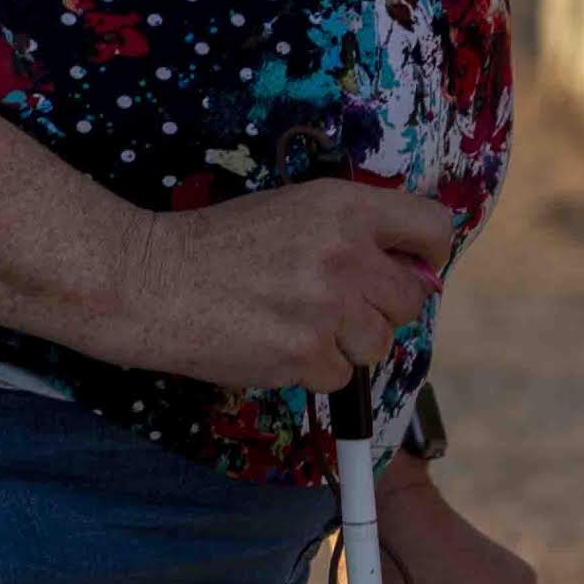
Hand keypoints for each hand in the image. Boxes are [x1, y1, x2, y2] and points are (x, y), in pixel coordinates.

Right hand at [111, 176, 457, 391]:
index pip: (432, 226)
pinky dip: (313, 371)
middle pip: (411, 299)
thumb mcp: (291, 210)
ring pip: (378, 344)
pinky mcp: (306, 355)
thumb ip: (349, 231)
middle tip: (337, 306)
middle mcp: (345, 255)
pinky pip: (340, 376)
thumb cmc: (215, 244)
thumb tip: (404, 266)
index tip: (412, 268)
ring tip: (297, 324)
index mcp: (344, 207)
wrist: (151, 280)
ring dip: (347, 344)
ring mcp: (328, 309)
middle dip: (381, 308)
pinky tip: (274, 345)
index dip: (427, 254)